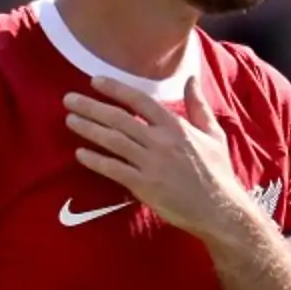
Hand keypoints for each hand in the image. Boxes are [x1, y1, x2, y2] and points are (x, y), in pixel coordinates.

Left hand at [63, 74, 259, 248]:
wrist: (221, 211)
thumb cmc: (218, 173)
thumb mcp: (214, 135)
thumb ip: (198, 106)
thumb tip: (191, 79)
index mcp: (177, 127)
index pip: (140, 101)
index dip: (116, 89)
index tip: (95, 81)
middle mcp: (162, 142)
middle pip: (119, 118)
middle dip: (91, 106)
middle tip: (68, 99)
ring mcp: (152, 164)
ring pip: (113, 140)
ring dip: (88, 129)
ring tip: (70, 120)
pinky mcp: (145, 185)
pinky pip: (114, 169)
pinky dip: (95, 160)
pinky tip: (80, 153)